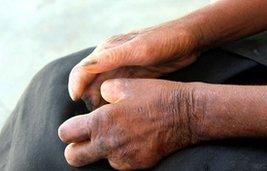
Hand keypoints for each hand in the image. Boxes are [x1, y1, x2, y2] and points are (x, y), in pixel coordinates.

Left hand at [59, 79, 200, 169]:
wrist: (185, 114)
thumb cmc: (155, 96)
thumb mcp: (125, 84)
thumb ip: (103, 92)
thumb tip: (98, 99)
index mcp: (101, 121)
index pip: (66, 133)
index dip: (68, 129)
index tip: (76, 126)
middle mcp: (108, 143)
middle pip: (74, 157)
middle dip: (75, 149)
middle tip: (86, 138)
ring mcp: (123, 158)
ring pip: (99, 160)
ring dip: (102, 150)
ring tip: (119, 134)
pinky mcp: (137, 165)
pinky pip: (119, 163)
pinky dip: (120, 154)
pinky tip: (133, 140)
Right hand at [68, 20, 200, 106]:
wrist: (188, 41)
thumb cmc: (164, 41)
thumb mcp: (139, 49)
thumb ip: (113, 57)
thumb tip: (85, 69)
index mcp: (108, 50)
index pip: (83, 69)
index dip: (76, 85)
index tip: (76, 101)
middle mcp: (112, 60)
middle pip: (91, 83)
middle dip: (89, 99)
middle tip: (94, 117)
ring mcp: (123, 69)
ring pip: (103, 89)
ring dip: (101, 103)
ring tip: (105, 119)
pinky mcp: (134, 77)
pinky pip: (117, 92)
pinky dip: (113, 102)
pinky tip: (117, 113)